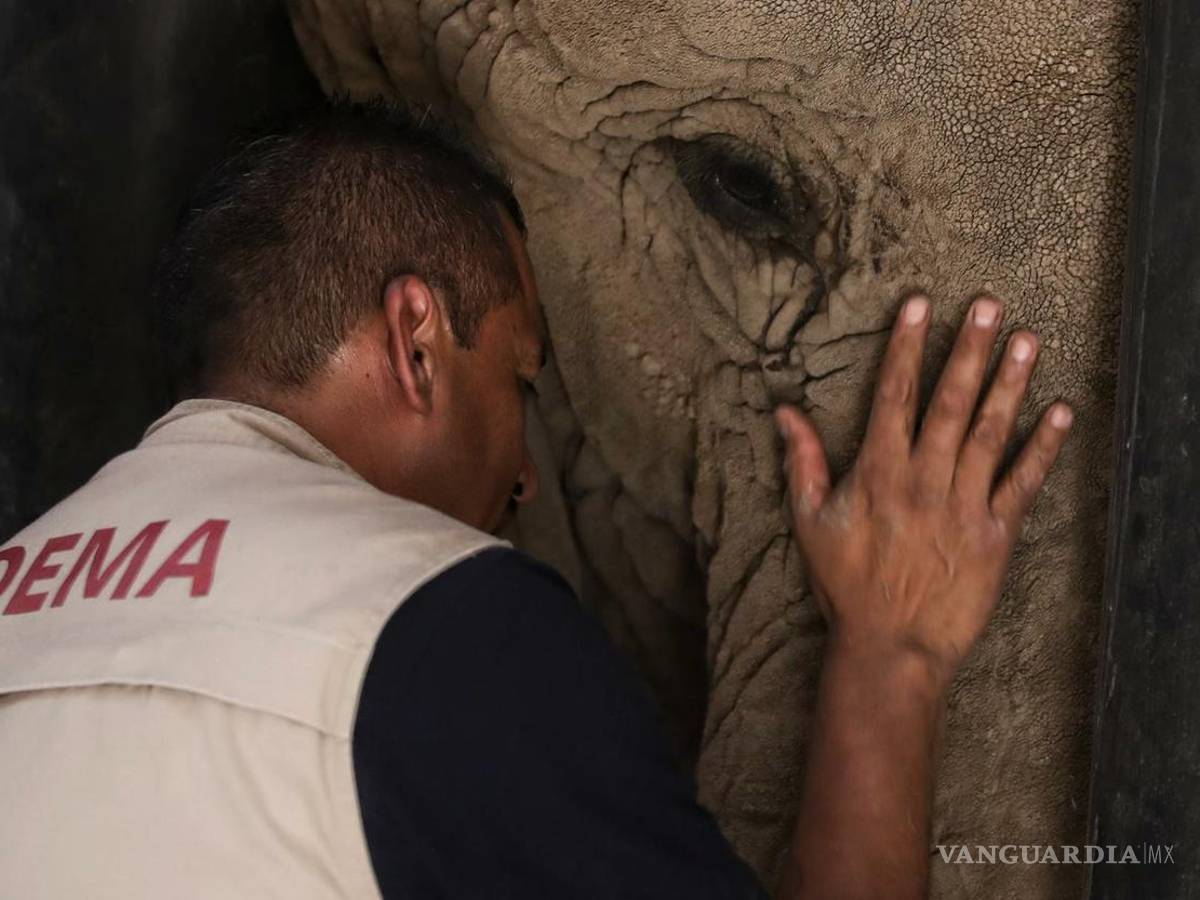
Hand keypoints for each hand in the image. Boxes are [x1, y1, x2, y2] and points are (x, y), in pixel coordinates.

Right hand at [775, 294, 1072, 687]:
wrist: (890, 645)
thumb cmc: (846, 584)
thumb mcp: (810, 521)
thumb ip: (802, 462)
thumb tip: (784, 412)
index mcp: (878, 472)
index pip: (893, 396)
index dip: (907, 347)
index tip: (920, 305)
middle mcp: (923, 480)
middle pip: (949, 402)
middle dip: (970, 350)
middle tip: (990, 306)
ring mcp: (962, 506)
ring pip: (988, 433)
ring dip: (1009, 384)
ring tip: (1028, 340)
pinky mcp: (994, 535)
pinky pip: (1022, 484)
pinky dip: (1042, 448)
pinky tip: (1059, 413)